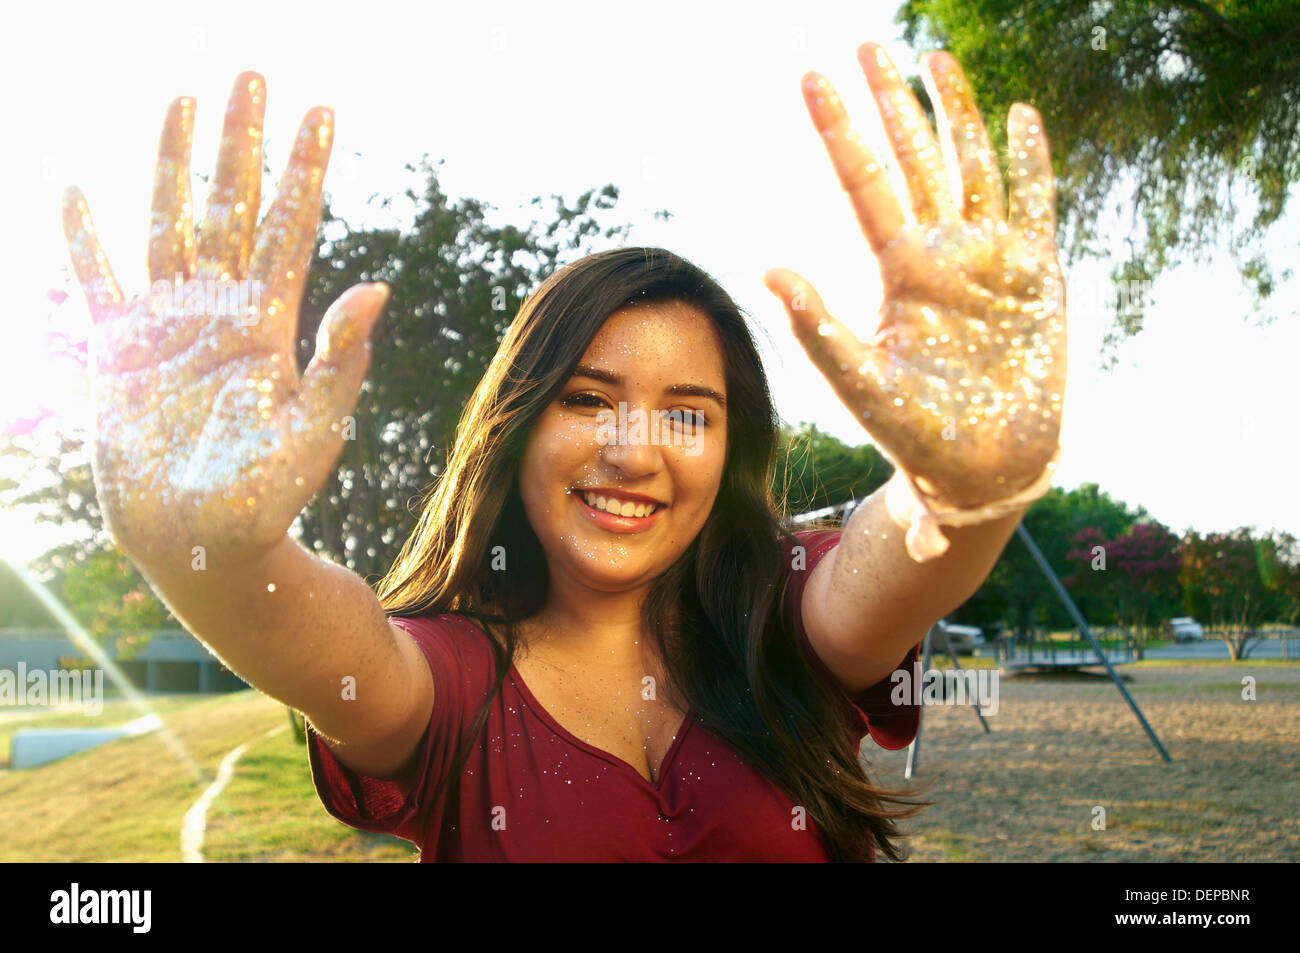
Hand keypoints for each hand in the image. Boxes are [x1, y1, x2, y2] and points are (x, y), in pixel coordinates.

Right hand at [62, 71, 388, 566]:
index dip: (306, 171)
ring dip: (174, 164)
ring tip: (185, 99)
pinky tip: (77, 192)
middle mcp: (220, 311)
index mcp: (269, 325)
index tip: (322, 111)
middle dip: (242, 143)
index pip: (291, 229)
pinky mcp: (118, 353)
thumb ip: (339, 360)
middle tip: (253, 74)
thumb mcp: (314, 430)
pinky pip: (96, 284)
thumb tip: (378, 289)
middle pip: (231, 207)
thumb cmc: (267, 499)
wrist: (201, 545)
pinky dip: (83, 241)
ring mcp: (167, 326)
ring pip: (169, 224)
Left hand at [764, 43, 1065, 509]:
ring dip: (956, 115)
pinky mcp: (1037, 275)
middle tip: (868, 44)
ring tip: (936, 60)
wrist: (983, 469)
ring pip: (972, 168)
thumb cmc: (917, 435)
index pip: (863, 183)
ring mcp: (990, 259)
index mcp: (898, 272)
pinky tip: (1021, 116)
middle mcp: (940, 254)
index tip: (810, 78)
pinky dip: (1031, 161)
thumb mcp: (863, 385)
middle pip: (914, 160)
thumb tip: (767, 272)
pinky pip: (1036, 204)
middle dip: (892, 104)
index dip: (840, 131)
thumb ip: (820, 331)